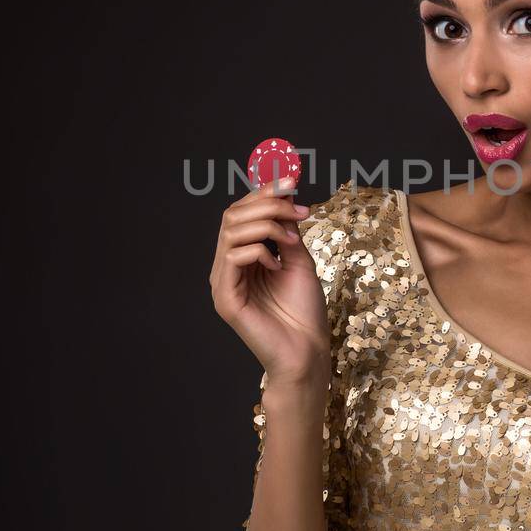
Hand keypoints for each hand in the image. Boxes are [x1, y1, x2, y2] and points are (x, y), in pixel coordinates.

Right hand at [208, 177, 330, 386]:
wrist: (308, 350)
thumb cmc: (304, 311)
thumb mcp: (298, 259)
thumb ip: (286, 229)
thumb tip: (284, 194)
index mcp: (243, 257)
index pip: (241, 213)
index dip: (263, 193)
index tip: (292, 179)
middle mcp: (227, 267)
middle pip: (232, 216)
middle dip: (267, 204)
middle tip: (297, 208)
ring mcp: (223, 282)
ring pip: (231, 232)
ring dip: (267, 225)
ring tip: (292, 240)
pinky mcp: (225, 299)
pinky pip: (232, 257)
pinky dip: (258, 251)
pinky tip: (276, 264)